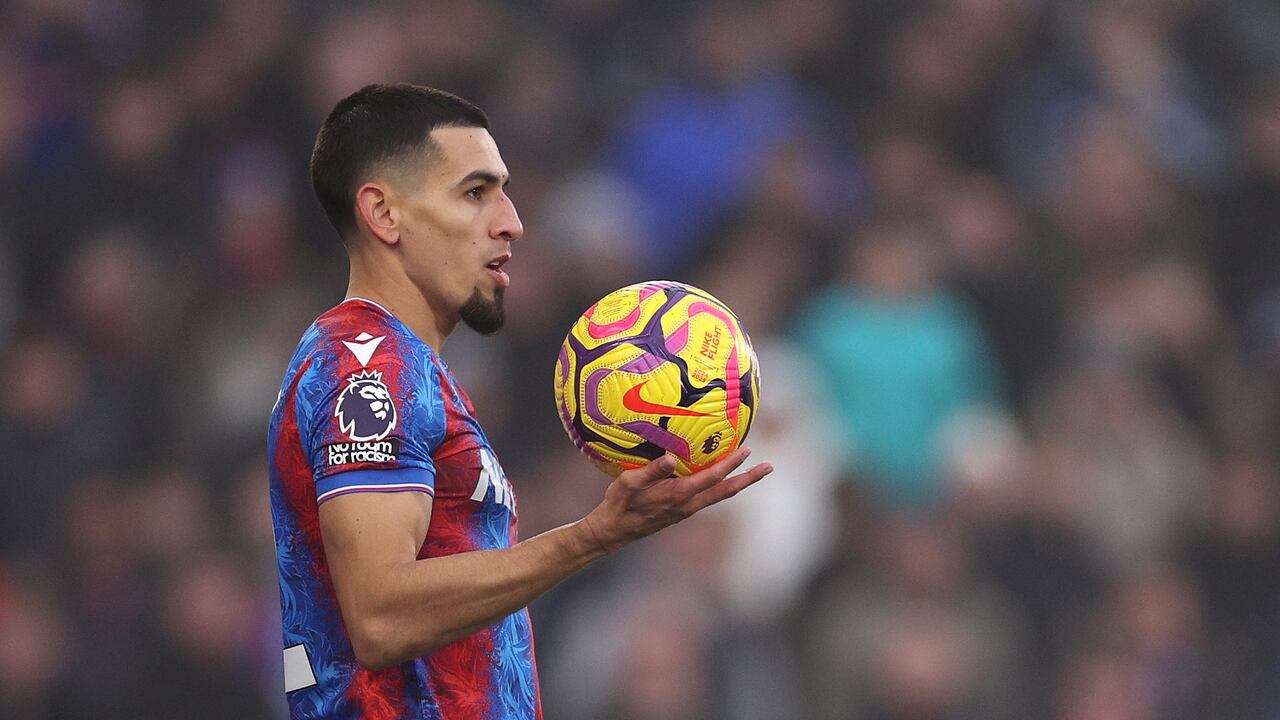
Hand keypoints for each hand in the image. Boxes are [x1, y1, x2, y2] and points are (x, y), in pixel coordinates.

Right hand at [579, 447, 772, 554]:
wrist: (613, 531)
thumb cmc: (618, 504)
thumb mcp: (628, 484)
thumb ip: (650, 471)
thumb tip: (672, 458)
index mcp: (678, 495)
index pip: (712, 477)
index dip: (731, 463)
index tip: (747, 450)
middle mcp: (688, 504)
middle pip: (726, 491)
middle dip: (748, 478)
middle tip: (769, 467)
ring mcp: (687, 510)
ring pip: (720, 495)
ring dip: (739, 483)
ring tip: (754, 472)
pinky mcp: (682, 511)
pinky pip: (710, 497)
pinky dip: (722, 486)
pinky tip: (723, 478)